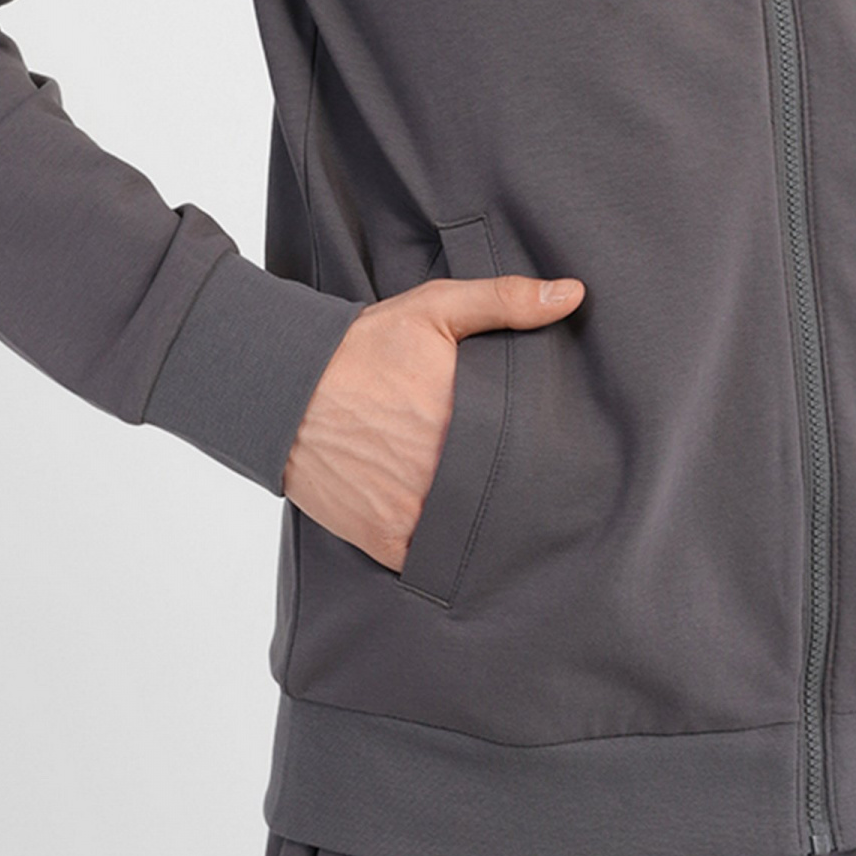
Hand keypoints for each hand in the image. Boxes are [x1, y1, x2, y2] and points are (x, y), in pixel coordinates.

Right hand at [280, 269, 584, 570]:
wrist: (280, 388)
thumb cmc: (360, 348)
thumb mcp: (434, 309)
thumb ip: (505, 301)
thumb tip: (574, 294)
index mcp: (466, 420)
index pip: (533, 452)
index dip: (549, 454)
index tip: (563, 451)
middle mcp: (444, 474)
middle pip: (506, 496)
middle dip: (520, 489)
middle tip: (537, 484)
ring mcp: (414, 514)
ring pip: (474, 534)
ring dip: (485, 524)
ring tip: (502, 510)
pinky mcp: (386, 541)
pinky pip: (433, 561)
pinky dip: (446, 551)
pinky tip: (460, 535)